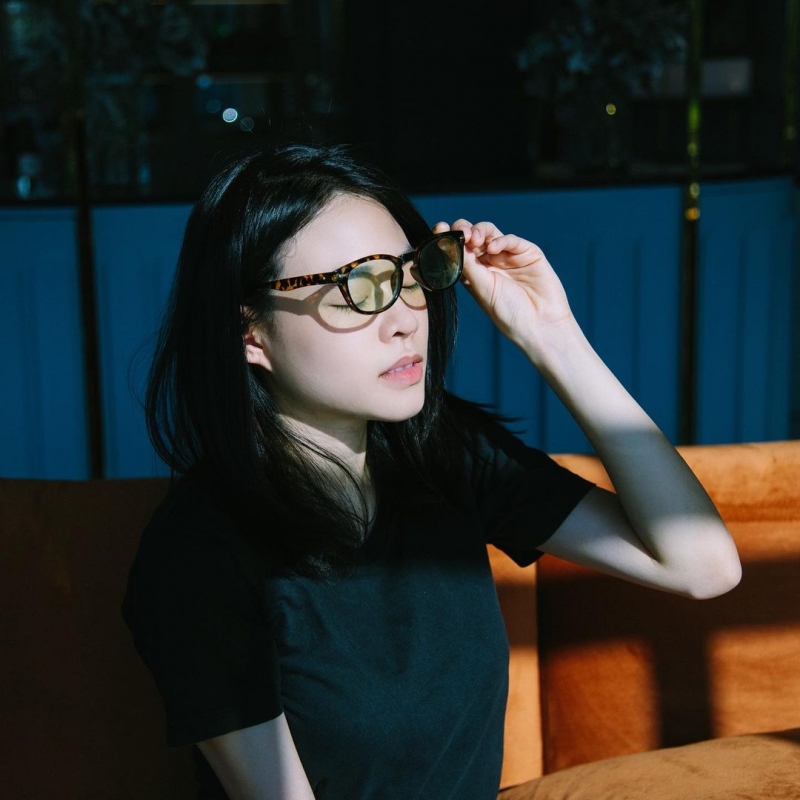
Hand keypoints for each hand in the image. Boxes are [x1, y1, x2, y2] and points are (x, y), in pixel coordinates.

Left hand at [433, 219, 573, 349]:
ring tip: (475, 239)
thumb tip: (449, 244)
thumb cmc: (509, 314)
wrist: (540, 324)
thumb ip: (468, 266)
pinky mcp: (527, 253)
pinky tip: (494, 248)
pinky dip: (501, 240)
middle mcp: (490, 263)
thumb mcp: (482, 290)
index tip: (440, 229)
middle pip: (472, 236)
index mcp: (474, 274)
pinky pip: (511, 240)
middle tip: (460, 234)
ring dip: (480, 231)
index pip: (458, 250)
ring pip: (490, 233)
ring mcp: (508, 256)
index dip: (449, 238)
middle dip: (463, 230)